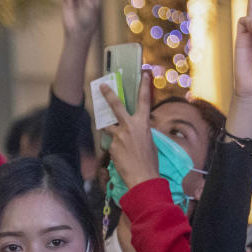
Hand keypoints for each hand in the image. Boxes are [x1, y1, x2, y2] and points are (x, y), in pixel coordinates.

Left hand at [102, 73, 159, 188]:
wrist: (142, 177)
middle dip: (108, 94)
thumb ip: (141, 132)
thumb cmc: (150, 161)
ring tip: (118, 140)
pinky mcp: (111, 146)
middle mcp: (129, 126)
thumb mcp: (150, 142)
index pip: (144, 100)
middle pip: (116, 105)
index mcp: (143, 124)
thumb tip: (134, 131)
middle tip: (101, 86)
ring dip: (110, 130)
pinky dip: (116, 149)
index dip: (145, 86)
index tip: (144, 74)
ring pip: (109, 127)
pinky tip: (123, 158)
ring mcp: (119, 135)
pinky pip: (111, 144)